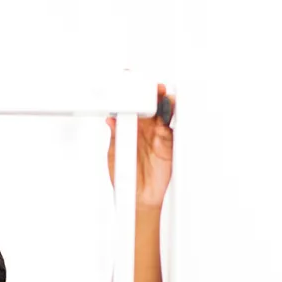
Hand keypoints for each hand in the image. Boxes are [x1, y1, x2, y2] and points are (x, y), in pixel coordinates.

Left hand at [106, 84, 173, 209]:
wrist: (138, 197)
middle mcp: (143, 129)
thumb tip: (110, 120)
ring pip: (163, 111)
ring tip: (161, 95)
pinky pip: (172, 125)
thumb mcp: (114, 154)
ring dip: (163, 101)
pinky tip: (169, 108)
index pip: (131, 107)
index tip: (130, 83)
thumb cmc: (124, 177)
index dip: (132, 95)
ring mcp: (156, 134)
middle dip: (151, 93)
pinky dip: (171, 115)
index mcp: (128, 129)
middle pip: (150, 104)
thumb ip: (115, 136)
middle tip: (151, 87)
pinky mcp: (168, 142)